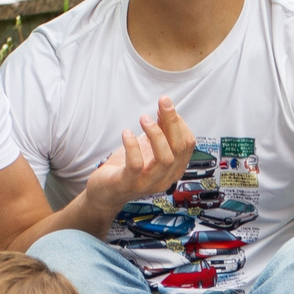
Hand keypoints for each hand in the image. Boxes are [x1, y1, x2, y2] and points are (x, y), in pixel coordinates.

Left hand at [79, 97, 196, 215]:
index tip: (165, 105)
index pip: (187, 144)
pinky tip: (126, 133)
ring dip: (156, 134)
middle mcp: (165, 178)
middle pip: (179, 148)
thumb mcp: (147, 147)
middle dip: (172, 121)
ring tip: (143, 118)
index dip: (179, 122)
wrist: (106, 192)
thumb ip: (160, 131)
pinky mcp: (129, 184)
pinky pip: (136, 165)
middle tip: (163, 102)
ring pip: (165, 158)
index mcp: (173, 169)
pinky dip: (132, 146)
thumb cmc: (127, 168)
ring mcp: (148, 183)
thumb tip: (166, 107)